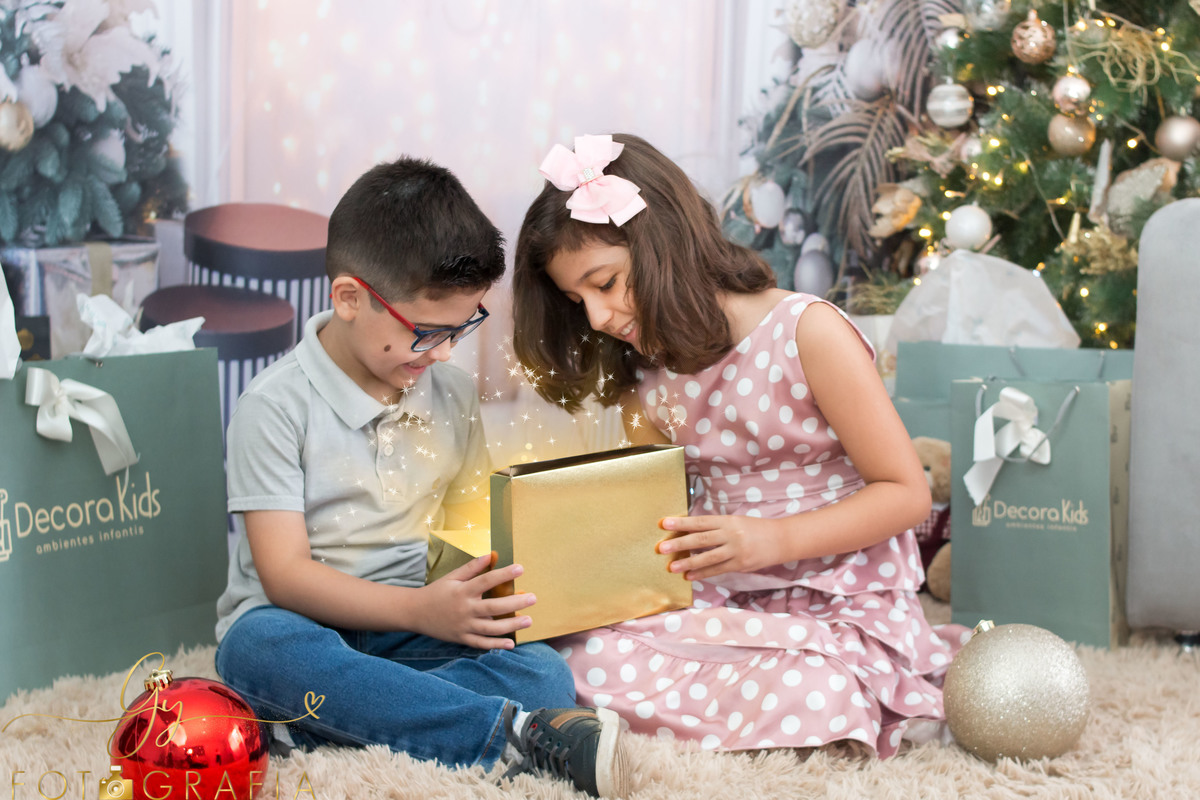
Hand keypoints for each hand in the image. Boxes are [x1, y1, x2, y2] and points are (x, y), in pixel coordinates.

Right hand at [413, 554, 536, 648]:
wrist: (415, 612)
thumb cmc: (437, 591)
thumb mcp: (452, 577)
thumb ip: (472, 567)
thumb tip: (490, 555)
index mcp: (462, 591)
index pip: (486, 581)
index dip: (503, 574)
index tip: (521, 568)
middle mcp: (464, 609)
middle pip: (493, 607)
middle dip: (515, 603)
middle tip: (533, 598)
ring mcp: (463, 626)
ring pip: (490, 628)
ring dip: (511, 625)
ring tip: (528, 620)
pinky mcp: (461, 639)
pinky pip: (481, 643)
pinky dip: (496, 645)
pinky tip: (511, 643)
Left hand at [657, 515, 782, 580]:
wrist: (781, 539)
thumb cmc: (755, 529)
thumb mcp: (735, 521)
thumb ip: (716, 527)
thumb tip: (691, 531)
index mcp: (728, 520)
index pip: (700, 521)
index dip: (681, 523)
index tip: (664, 523)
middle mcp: (731, 535)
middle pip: (701, 539)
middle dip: (680, 544)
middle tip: (661, 548)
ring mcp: (736, 551)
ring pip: (708, 558)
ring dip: (688, 563)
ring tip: (671, 567)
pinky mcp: (741, 565)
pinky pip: (718, 570)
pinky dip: (703, 573)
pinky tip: (689, 576)